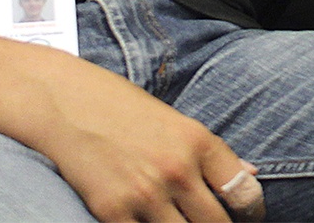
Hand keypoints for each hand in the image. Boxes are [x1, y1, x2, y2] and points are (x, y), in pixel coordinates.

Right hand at [27, 62, 263, 221]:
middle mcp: (177, 169)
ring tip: (181, 220)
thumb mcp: (173, 120)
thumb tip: (250, 174)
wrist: (62, 102)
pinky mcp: (112, 211)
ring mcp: (145, 194)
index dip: (251, 212)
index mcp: (198, 141)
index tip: (247, 218)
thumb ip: (210, 153)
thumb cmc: (119, 106)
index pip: (243, 192)